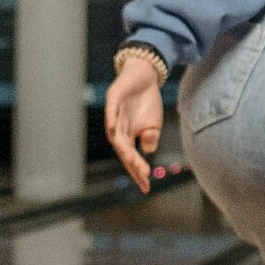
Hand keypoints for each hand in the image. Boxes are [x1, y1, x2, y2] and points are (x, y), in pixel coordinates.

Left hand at [105, 55, 164, 193]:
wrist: (144, 76)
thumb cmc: (146, 103)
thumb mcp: (153, 125)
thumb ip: (150, 139)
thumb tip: (147, 151)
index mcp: (127, 138)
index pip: (130, 159)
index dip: (138, 173)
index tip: (147, 188)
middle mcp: (118, 129)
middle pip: (123, 150)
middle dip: (132, 163)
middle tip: (142, 174)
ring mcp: (114, 115)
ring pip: (116, 135)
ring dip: (122, 148)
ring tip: (130, 159)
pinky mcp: (113, 99)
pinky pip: (110, 112)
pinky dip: (111, 120)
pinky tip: (114, 129)